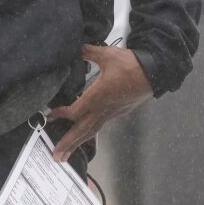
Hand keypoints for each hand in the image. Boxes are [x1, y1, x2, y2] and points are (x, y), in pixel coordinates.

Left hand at [47, 45, 152, 161]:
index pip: (75, 111)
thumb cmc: (131, 65)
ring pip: (91, 131)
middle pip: (82, 130)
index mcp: (98, 96)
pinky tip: (84, 136)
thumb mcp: (107, 55)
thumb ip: (89, 52)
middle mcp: (103, 109)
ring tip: (66, 155)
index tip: (49, 116)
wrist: (154, 73)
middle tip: (56, 156)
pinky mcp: (118, 113)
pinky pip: (99, 126)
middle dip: (68, 143)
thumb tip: (77, 48)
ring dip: (77, 144)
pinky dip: (89, 134)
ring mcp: (111, 113)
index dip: (61, 114)